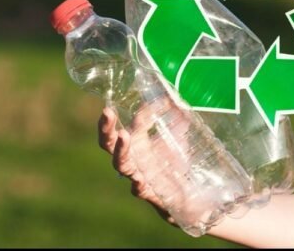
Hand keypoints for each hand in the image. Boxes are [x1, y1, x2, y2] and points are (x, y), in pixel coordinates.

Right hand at [97, 107, 175, 225]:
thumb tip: (171, 96)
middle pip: (108, 143)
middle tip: (107, 112)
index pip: (126, 123)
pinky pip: (139, 189)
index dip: (135, 112)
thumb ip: (174, 117)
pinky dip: (138, 185)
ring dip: (121, 149)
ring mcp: (138, 175)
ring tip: (123, 135)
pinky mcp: (150, 192)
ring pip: (121, 164)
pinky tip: (138, 180)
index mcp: (135, 143)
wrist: (188, 196)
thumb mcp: (176, 136)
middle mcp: (132, 158)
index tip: (150, 100)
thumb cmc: (175, 163)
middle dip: (106, 128)